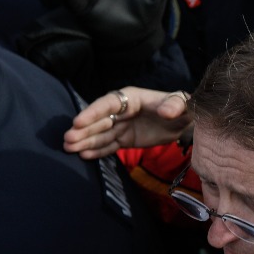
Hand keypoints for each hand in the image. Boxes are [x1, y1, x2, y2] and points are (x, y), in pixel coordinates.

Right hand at [64, 86, 191, 158]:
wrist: (186, 121)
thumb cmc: (182, 107)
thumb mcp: (182, 104)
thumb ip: (175, 105)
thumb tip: (166, 111)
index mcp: (131, 98)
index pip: (108, 104)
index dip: (92, 112)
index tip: (78, 121)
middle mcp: (122, 111)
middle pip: (99, 120)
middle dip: (83, 130)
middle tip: (67, 140)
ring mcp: (122, 126)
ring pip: (101, 134)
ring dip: (85, 141)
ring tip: (69, 149)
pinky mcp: (125, 139)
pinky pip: (109, 145)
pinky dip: (98, 150)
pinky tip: (84, 155)